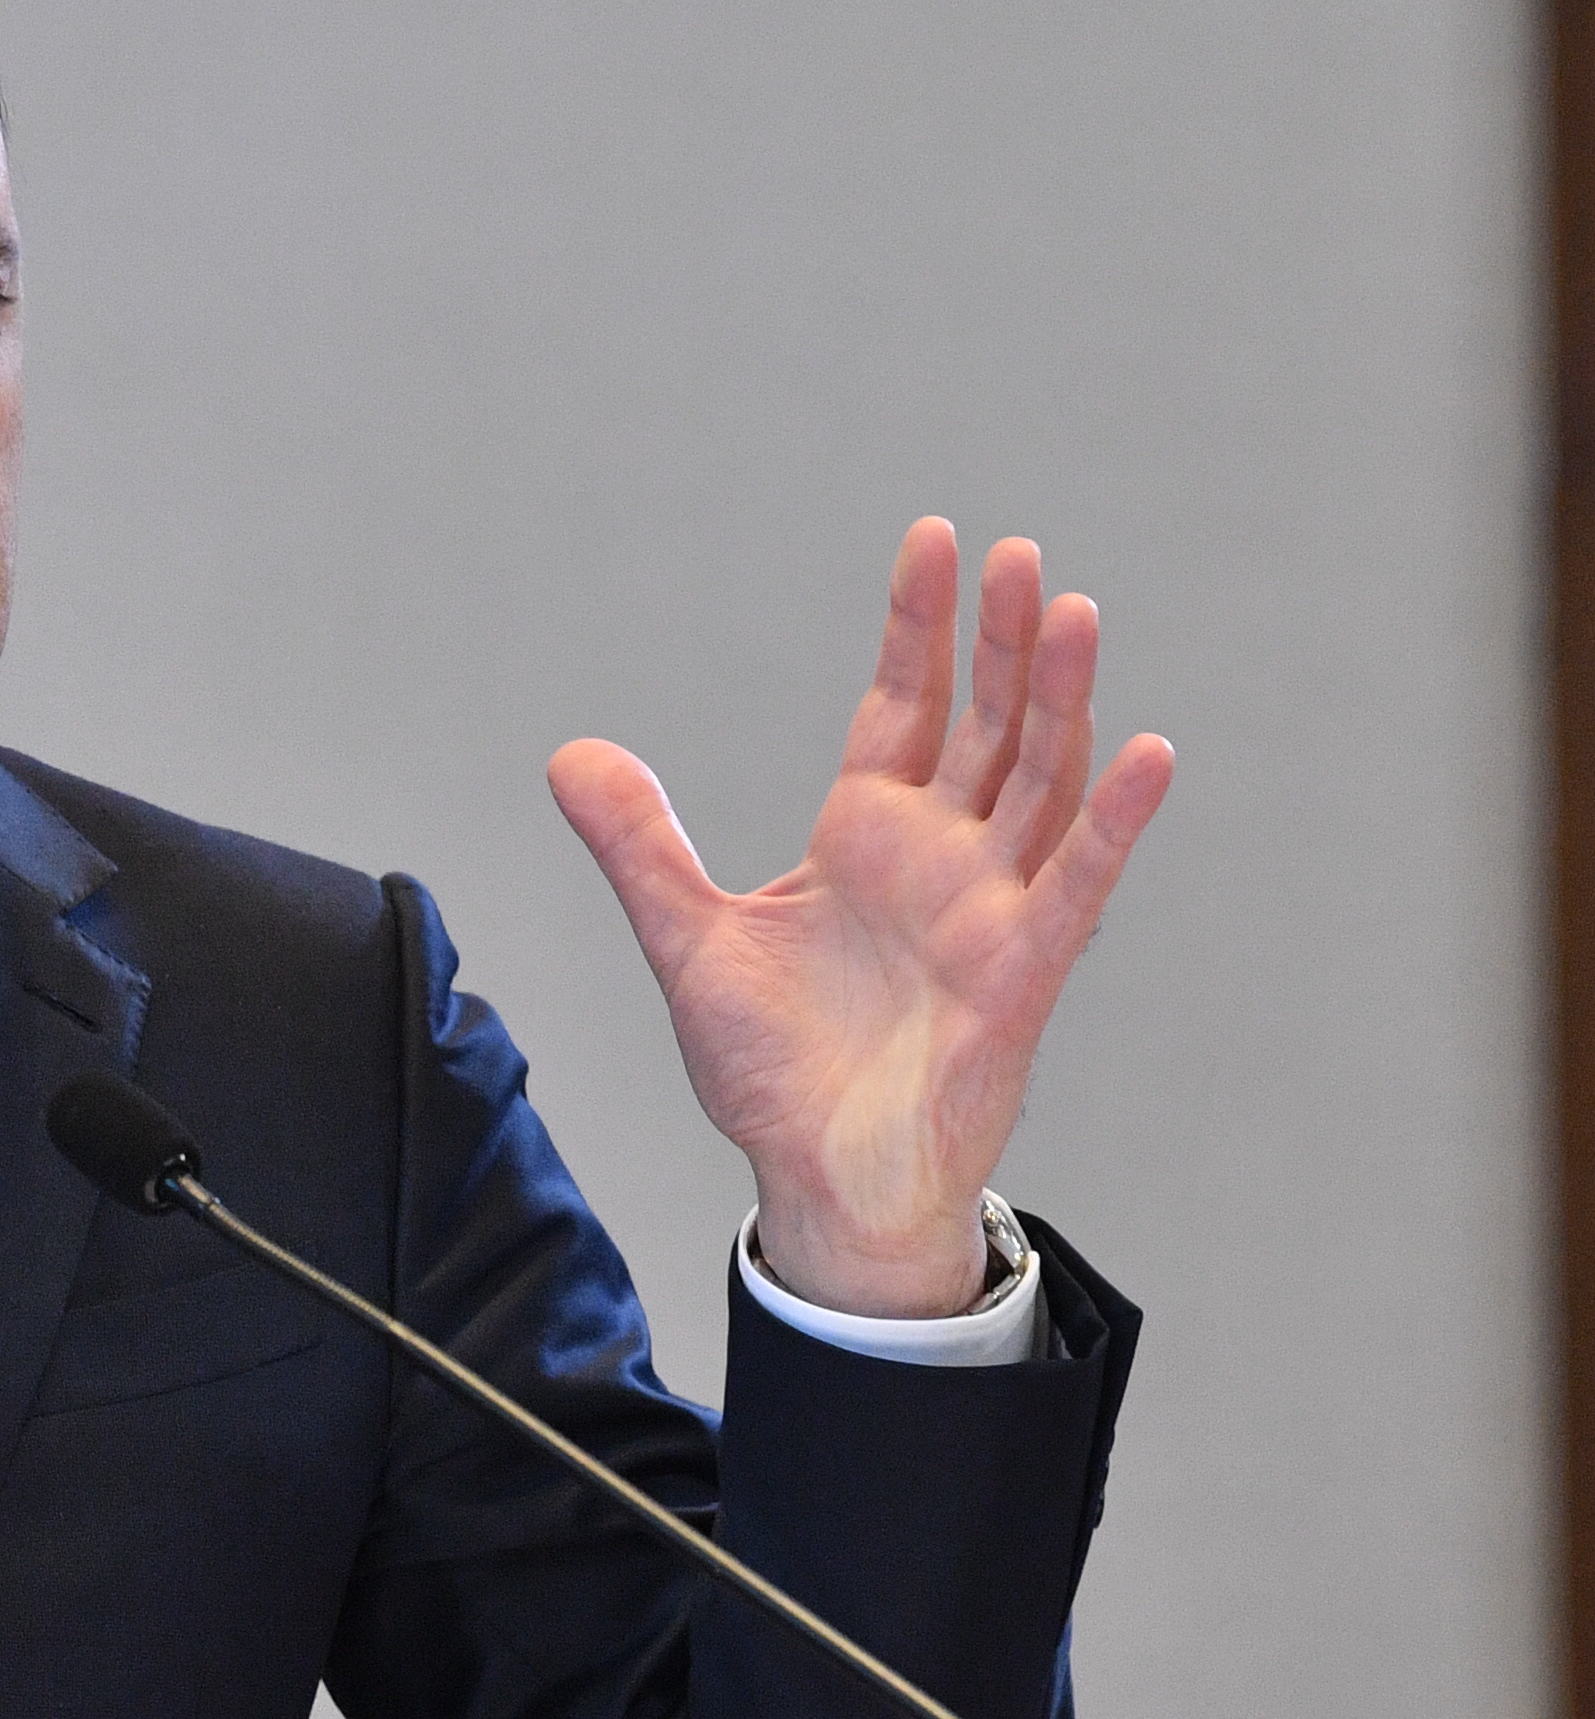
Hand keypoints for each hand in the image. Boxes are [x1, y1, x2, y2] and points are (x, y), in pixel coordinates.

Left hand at [548, 518, 1172, 1317]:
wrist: (818, 1178)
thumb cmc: (772, 1068)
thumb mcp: (687, 937)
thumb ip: (639, 844)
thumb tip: (572, 755)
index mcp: (864, 836)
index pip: (902, 705)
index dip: (918, 627)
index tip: (934, 540)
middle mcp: (938, 857)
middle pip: (983, 723)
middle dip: (996, 640)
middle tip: (1011, 553)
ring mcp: (988, 906)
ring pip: (1039, 780)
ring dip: (1059, 698)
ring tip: (1070, 610)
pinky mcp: (1024, 969)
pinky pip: (1077, 881)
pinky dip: (1114, 820)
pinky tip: (1146, 751)